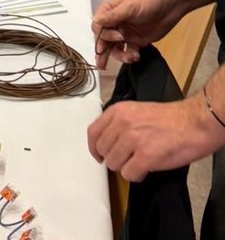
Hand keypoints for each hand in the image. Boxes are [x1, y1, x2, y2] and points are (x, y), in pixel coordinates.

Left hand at [87, 95, 215, 181]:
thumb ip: (119, 123)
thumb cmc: (169, 118)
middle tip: (126, 160)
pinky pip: (129, 174)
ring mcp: (133, 140)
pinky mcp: (146, 156)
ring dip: (125, 167)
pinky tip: (145, 170)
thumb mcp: (136, 111)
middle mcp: (122, 123)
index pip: (93, 133)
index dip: (94, 148)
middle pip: (102, 150)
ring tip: (138, 163)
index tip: (99, 155)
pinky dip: (136, 176)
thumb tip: (108, 141)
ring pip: (113, 164)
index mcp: (117, 111)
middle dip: (113, 158)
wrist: (194, 122)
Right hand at [91, 0, 182, 68]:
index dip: (104, 34)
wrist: (170, 6)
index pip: (98, 26)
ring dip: (119, 55)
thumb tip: (96, 22)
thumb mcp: (129, 7)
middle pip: (104, 39)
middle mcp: (114, 23)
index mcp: (109, 12)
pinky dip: (130, 56)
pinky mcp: (136, 41)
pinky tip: (136, 56)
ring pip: (114, 48)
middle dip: (103, 51)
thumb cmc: (148, 0)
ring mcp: (125, 33)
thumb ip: (112, 16)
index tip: (117, 37)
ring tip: (129, 58)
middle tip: (102, 63)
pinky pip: (128, 51)